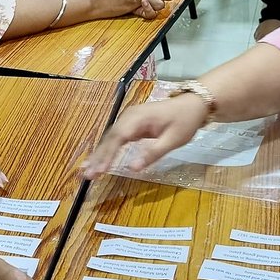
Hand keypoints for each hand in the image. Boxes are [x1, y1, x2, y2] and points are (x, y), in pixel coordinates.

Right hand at [82, 94, 206, 177]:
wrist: (192, 104)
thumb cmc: (184, 121)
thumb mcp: (173, 140)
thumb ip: (153, 153)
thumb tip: (133, 169)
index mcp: (138, 118)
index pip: (118, 137)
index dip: (107, 154)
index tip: (100, 170)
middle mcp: (129, 116)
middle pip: (110, 137)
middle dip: (98, 157)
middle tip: (87, 175)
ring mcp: (129, 119)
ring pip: (110, 138)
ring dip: (99, 154)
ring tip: (87, 170)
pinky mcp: (131, 124)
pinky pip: (116, 137)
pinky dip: (107, 149)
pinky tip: (98, 160)